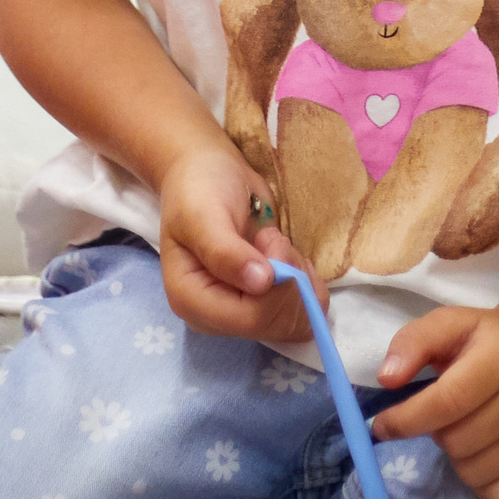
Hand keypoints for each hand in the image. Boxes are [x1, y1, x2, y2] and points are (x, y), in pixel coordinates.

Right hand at [157, 140, 311, 344]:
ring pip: (294, 322)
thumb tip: (261, 283)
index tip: (271, 240)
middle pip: (275, 323)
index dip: (277, 285)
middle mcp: (216, 317)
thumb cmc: (199, 191)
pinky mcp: (262, 306)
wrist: (207, 175)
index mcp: (191, 301)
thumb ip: (226, 251)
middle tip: (273, 239)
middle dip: (289, 278)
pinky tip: (290, 258)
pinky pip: (302, 314)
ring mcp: (241, 314)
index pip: (250, 319)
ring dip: (299, 280)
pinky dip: (307, 285)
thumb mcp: (204, 214)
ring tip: (277, 246)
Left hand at [372, 304, 498, 498]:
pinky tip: (486, 452)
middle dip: (437, 433)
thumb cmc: (484, 342)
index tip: (382, 426)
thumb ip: (411, 344)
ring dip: (457, 457)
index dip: (407, 420)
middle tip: (446, 415)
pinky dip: (481, 483)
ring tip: (468, 429)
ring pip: (474, 472)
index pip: (448, 401)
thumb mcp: (447, 325)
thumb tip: (388, 378)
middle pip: (457, 441)